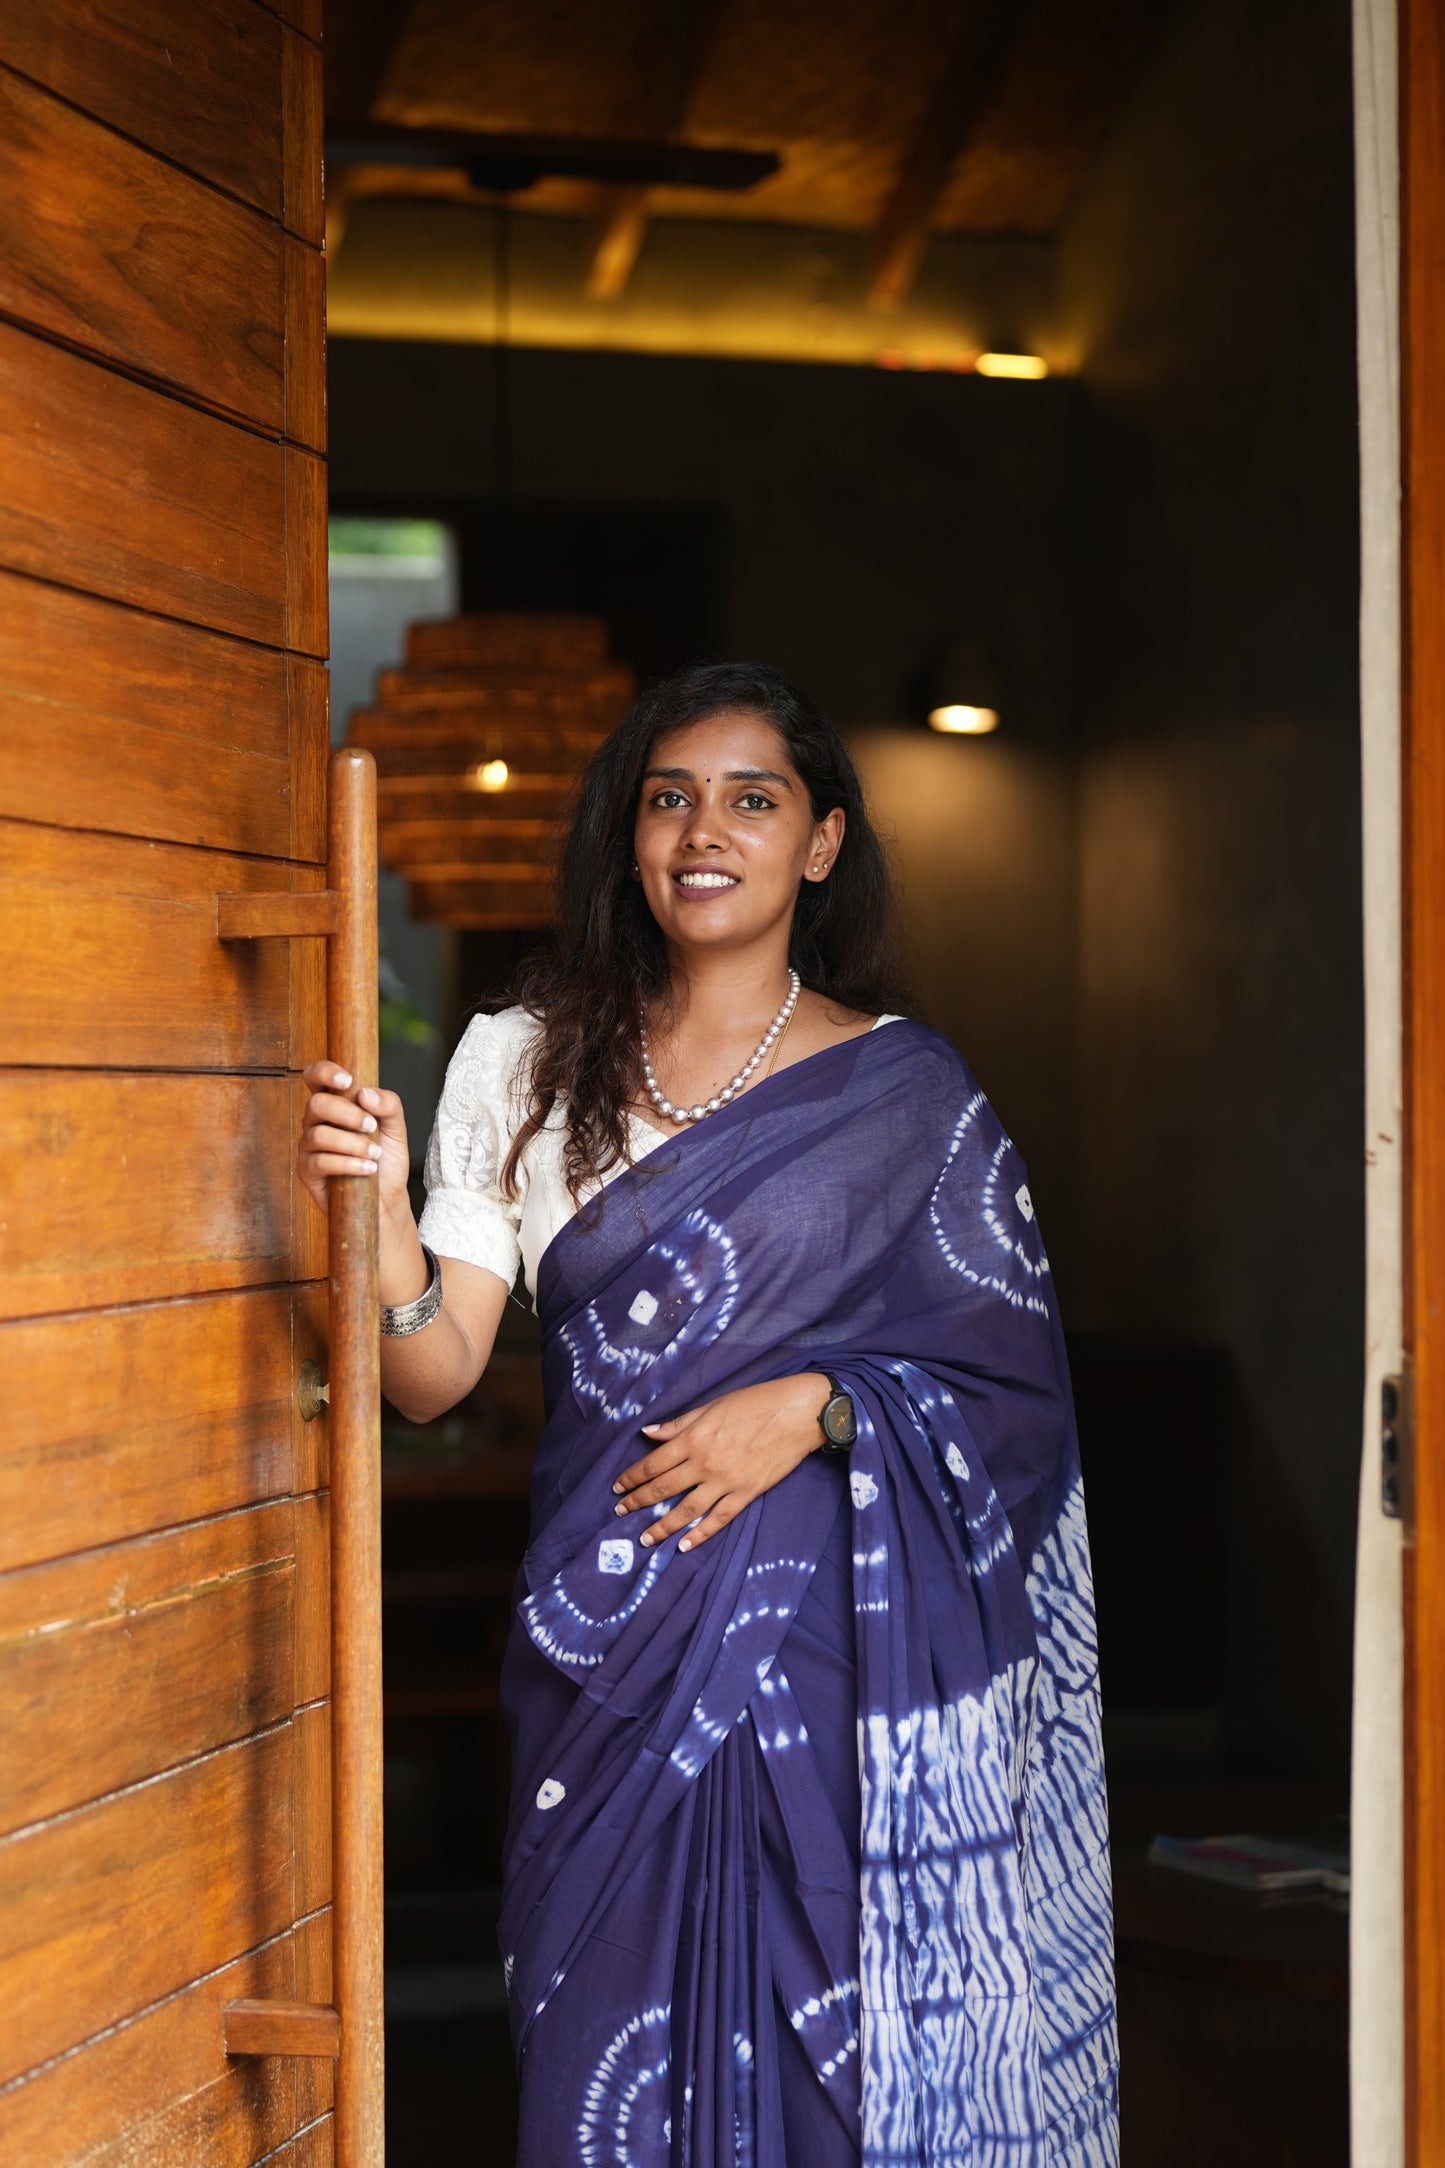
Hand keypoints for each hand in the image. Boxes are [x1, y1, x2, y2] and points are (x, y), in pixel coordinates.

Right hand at [297, 1059, 410, 1216]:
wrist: (386, 1199)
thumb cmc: (386, 1161)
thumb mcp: (396, 1129)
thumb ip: (388, 1105)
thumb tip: (365, 1093)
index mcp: (335, 1103)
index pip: (316, 1076)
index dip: (325, 1072)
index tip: (348, 1081)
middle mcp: (317, 1121)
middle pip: (316, 1103)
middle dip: (347, 1113)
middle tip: (371, 1127)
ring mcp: (309, 1146)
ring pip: (318, 1134)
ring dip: (351, 1143)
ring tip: (374, 1154)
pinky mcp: (307, 1171)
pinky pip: (319, 1161)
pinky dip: (346, 1163)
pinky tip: (367, 1169)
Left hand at [611, 1372, 831, 1553]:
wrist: (797, 1414)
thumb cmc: (755, 1403)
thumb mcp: (712, 1406)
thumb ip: (679, 1424)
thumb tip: (648, 1433)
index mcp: (693, 1438)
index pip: (653, 1464)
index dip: (632, 1477)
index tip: (617, 1487)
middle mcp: (704, 1463)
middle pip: (663, 1489)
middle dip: (638, 1502)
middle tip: (620, 1512)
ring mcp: (725, 1482)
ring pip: (685, 1510)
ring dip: (662, 1527)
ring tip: (645, 1538)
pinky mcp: (746, 1494)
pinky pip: (718, 1519)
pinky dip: (699, 1535)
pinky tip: (683, 1546)